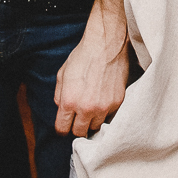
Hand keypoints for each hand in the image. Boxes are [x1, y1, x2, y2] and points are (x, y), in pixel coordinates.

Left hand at [55, 22, 128, 136]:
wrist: (106, 44)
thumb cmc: (83, 56)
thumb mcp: (62, 75)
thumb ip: (59, 96)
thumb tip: (62, 109)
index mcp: (69, 102)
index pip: (62, 129)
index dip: (62, 128)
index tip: (65, 124)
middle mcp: (86, 108)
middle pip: (80, 132)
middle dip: (77, 127)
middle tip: (78, 118)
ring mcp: (104, 107)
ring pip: (96, 127)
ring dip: (92, 120)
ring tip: (91, 108)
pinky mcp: (117, 102)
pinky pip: (109, 116)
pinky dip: (104, 112)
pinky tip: (102, 100)